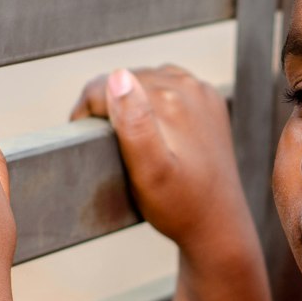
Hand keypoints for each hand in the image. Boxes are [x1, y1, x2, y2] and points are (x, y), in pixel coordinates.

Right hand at [70, 66, 249, 261]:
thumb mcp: (148, 173)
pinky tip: (154, 127)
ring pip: (147, 80)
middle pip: (126, 80)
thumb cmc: (179, 205)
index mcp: (167, 102)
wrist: (217, 222)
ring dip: (131, 101)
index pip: (105, 86)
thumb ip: (133, 125)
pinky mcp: (209, 101)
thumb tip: (118, 78)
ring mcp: (201, 93)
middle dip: (108, 105)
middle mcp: (187, 89)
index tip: (83, 136)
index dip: (85, 111)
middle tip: (104, 142)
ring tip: (127, 134)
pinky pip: (172, 86)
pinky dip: (156, 100)